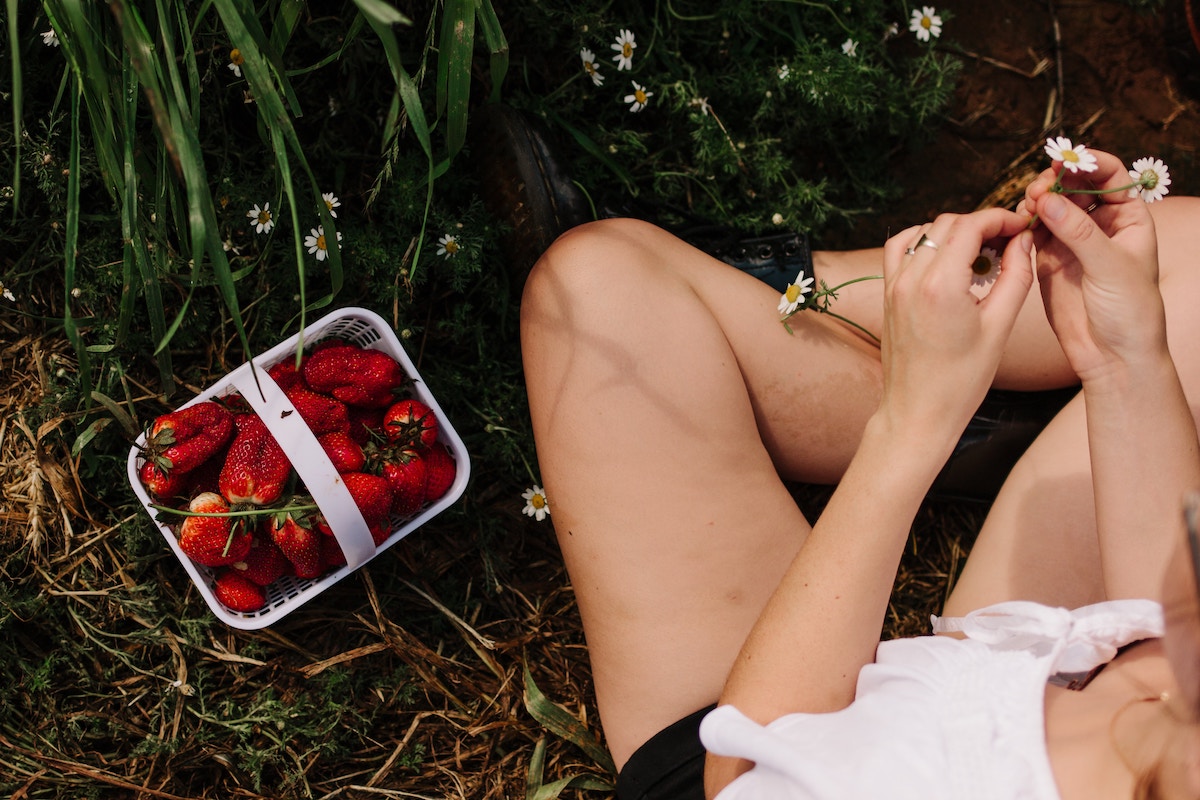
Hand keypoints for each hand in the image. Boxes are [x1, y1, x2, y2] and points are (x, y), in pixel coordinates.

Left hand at [878, 209, 1033, 447]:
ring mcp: (893, 285)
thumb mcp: (999, 327)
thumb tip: (1023, 240)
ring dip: (953, 232)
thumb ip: (1016, 276)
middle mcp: (911, 279)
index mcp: (940, 286)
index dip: (1000, 219)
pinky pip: (899, 250)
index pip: (970, 226)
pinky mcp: (887, 294)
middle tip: (1006, 241)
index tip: (1019, 227)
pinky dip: (922, 242)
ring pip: (923, 232)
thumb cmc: (961, 380)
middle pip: (947, 224)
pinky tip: (945, 258)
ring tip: (979, 253)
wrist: (918, 411)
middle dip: (980, 224)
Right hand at [1021, 148, 1164, 382]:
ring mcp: (1073, 243)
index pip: (1110, 177)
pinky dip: (1024, 225)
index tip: (1065, 162)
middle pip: (1075, 188)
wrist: (1112, 356)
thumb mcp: (1111, 267)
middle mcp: (1100, 227)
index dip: (1089, 164)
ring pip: (1051, 208)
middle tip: (1038, 189)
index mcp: (1128, 220)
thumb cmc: (1130, 312)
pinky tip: (1019, 224)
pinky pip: (1034, 233)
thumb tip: (1048, 200)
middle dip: (1056, 183)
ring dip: (1037, 201)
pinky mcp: (1050, 261)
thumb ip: (1078, 232)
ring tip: (1027, 206)